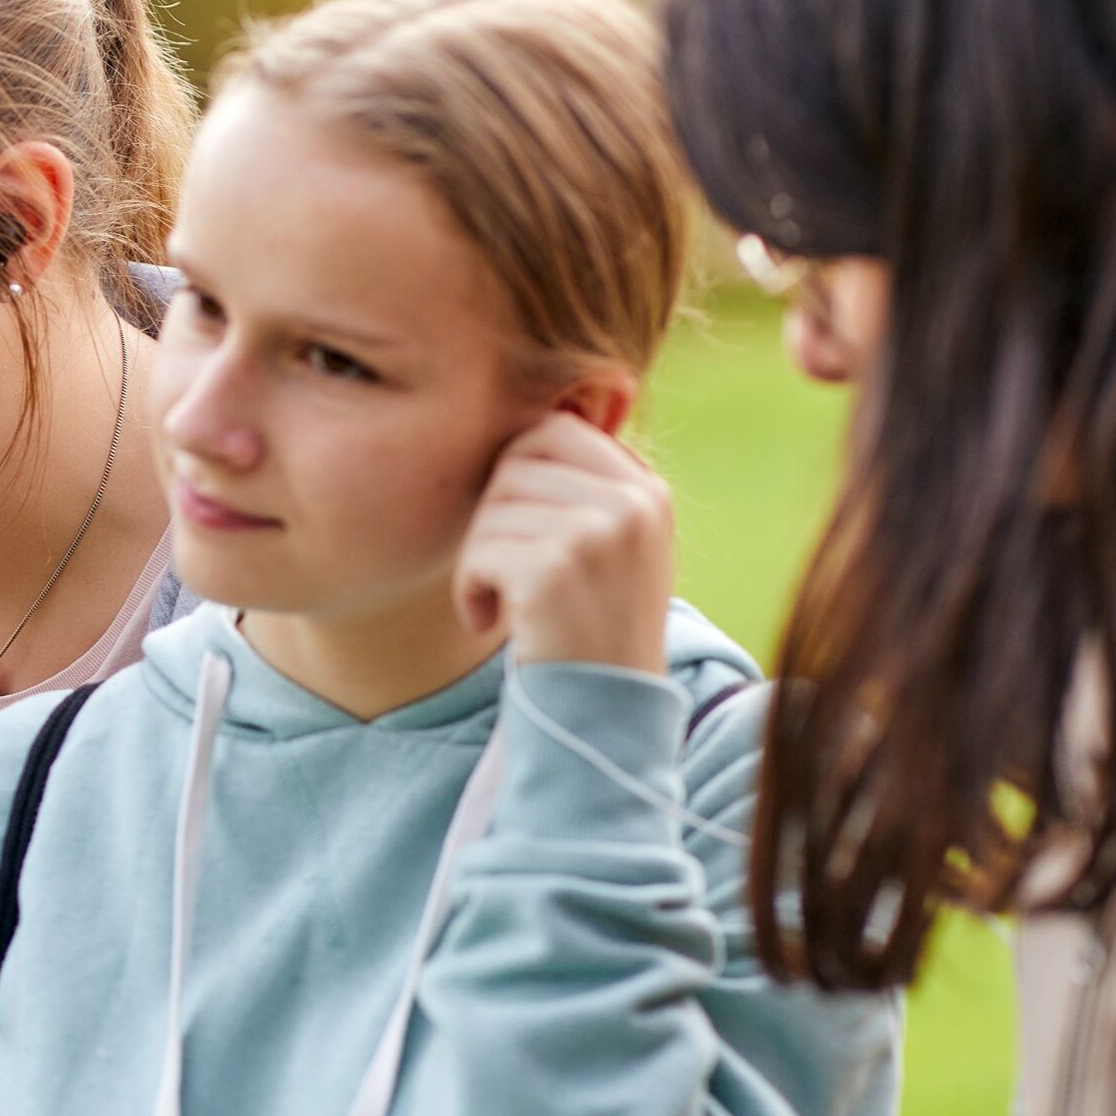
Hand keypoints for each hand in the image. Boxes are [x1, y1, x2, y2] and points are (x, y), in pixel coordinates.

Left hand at [452, 413, 673, 675]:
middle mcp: (631, 506)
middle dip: (493, 515)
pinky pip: (477, 551)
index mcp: (647, 491)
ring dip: (478, 558)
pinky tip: (489, 621)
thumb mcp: (613, 546)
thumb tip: (550, 402)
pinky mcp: (553, 571)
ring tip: (503, 601)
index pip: (555, 430)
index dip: (515, 474)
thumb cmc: (591, 626)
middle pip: (514, 463)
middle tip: (503, 566)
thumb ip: (586, 482)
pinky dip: (468, 588)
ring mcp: (596, 536)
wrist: (601, 714)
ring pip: (490, 507)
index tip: (520, 529)